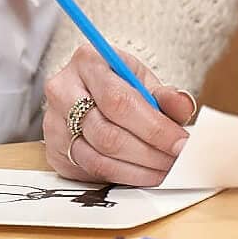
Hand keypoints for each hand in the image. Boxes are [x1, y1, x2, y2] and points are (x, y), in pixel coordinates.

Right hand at [42, 48, 194, 186]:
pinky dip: (122, 176)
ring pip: (98, 157)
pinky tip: (144, 174)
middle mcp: (62, 90)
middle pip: (107, 134)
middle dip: (149, 153)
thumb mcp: (144, 80)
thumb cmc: (121, 84)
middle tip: (176, 162)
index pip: (120, 101)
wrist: (90, 92)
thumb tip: (184, 107)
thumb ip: (166, 95)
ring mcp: (53, 122)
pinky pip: (90, 171)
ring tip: (165, 170)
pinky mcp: (53, 150)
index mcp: (88, 61)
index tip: (181, 143)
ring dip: (138, 170)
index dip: (154, 128)